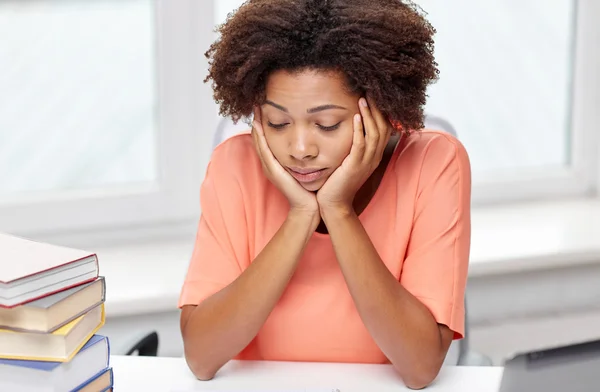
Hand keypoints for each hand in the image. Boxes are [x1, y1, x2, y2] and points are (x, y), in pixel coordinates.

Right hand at [251, 107, 319, 223]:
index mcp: (276, 162)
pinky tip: (258, 125)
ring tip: (256, 109)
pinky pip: (264, 150)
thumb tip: (311, 141)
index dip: (264, 123)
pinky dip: (260, 137)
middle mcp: (270, 164)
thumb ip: (304, 155)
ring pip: (259, 142)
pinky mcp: (273, 170)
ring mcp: (270, 167)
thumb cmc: (310, 188)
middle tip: (256, 103)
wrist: (310, 206)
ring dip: (256, 125)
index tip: (266, 107)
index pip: (266, 139)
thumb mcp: (306, 167)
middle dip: (257, 120)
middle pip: (259, 138)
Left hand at [317, 96, 391, 214]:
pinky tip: (355, 117)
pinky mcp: (354, 166)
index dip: (381, 111)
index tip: (374, 95)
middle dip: (377, 108)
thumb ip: (352, 146)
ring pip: (373, 134)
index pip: (385, 128)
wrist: (333, 204)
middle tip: (371, 90)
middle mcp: (373, 157)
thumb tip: (349, 128)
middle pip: (383, 127)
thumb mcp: (348, 161)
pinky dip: (359, 130)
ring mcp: (365, 162)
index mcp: (373, 155)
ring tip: (362, 99)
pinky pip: (360, 145)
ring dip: (368, 115)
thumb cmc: (337, 182)